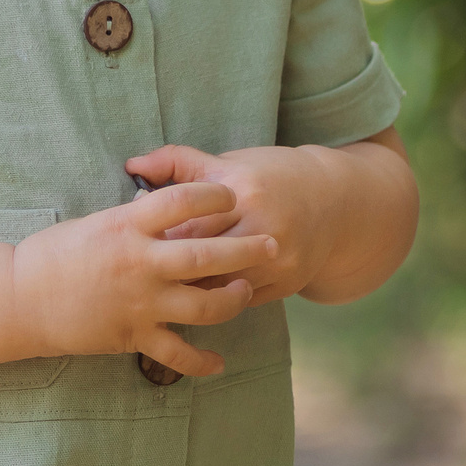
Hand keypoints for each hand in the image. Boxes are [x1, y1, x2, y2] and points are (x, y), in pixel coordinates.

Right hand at [9, 183, 277, 377]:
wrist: (20, 298)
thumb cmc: (52, 254)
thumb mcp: (95, 222)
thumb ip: (134, 220)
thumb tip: (168, 211)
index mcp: (126, 226)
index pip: (182, 201)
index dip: (212, 195)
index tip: (230, 195)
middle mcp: (139, 263)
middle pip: (208, 255)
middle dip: (247, 249)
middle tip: (272, 244)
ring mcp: (140, 303)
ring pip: (205, 307)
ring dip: (233, 300)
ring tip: (245, 292)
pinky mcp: (133, 335)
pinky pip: (178, 354)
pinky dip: (203, 361)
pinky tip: (219, 362)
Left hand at [122, 143, 337, 304]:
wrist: (334, 200)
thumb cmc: (269, 176)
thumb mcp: (226, 162)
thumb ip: (177, 162)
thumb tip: (131, 165)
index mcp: (243, 190)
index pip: (187, 222)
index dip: (156, 237)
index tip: (131, 246)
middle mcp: (263, 225)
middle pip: (202, 258)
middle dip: (167, 270)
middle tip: (137, 277)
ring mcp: (280, 258)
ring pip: (221, 287)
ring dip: (189, 293)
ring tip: (160, 293)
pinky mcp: (289, 282)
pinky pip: (242, 302)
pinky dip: (216, 303)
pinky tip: (192, 303)